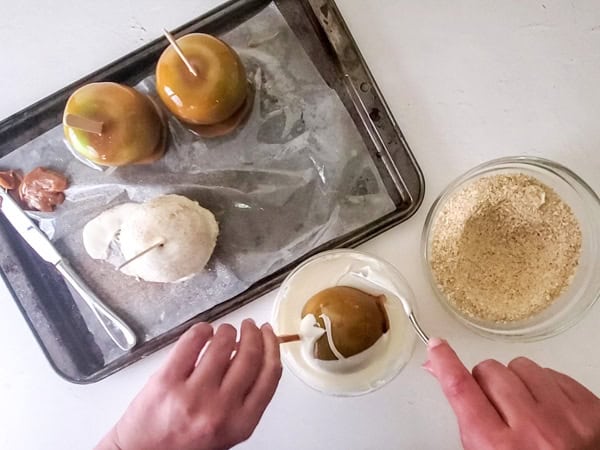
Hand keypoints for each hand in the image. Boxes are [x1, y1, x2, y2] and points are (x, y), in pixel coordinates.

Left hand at [96, 320, 281, 449]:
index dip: (272, 347)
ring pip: (223, 344)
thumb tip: (251, 356)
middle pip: (250, 356)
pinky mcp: (167, 380)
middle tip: (249, 326)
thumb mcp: (227, 431)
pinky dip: (202, 329)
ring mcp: (193, 394)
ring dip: (228, 330)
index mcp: (241, 423)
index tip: (269, 335)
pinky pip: (192, 341)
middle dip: (253, 334)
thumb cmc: (184, 444)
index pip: (269, 375)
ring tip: (225, 330)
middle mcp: (221, 408)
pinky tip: (203, 331)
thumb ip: (243, 400)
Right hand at [424, 338, 599, 449]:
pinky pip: (554, 374)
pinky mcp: (592, 410)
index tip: (437, 346)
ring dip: (517, 381)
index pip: (461, 389)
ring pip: (522, 366)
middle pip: (489, 371)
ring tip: (525, 408)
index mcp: (498, 448)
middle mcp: (533, 431)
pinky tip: (548, 410)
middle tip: (496, 405)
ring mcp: (566, 418)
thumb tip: (439, 370)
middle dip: (486, 381)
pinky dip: (546, 386)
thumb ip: (464, 412)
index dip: (445, 362)